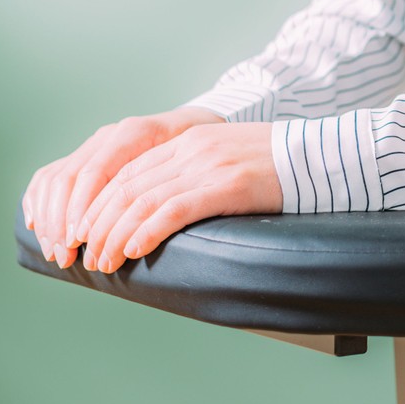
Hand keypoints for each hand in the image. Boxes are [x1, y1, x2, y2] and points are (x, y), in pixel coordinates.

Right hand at [22, 106, 221, 268]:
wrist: (197, 123)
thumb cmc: (202, 147)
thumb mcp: (198, 159)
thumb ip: (174, 181)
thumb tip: (154, 223)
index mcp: (133, 133)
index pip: (94, 172)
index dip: (82, 209)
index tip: (79, 242)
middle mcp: (108, 136)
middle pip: (69, 178)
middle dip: (61, 221)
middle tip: (65, 256)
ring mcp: (93, 145)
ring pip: (55, 179)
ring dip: (48, 218)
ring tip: (55, 251)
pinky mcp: (85, 156)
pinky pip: (50, 175)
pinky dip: (38, 200)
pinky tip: (35, 223)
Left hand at [75, 122, 281, 272]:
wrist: (319, 153)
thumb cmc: (277, 164)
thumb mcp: (226, 157)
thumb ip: (195, 172)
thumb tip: (164, 209)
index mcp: (187, 140)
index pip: (128, 172)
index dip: (100, 203)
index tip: (85, 231)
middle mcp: (191, 149)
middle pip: (127, 187)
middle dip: (99, 224)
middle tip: (87, 255)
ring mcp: (208, 166)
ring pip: (144, 201)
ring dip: (116, 236)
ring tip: (104, 263)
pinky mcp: (227, 185)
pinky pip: (175, 210)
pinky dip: (147, 232)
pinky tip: (134, 251)